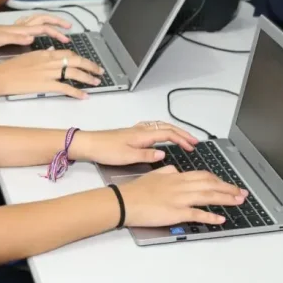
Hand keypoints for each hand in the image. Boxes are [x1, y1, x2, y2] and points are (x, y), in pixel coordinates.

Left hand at [0, 15, 71, 48]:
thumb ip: (16, 38)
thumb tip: (33, 38)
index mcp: (20, 29)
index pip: (43, 28)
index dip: (56, 31)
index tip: (67, 36)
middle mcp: (20, 26)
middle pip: (43, 20)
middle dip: (56, 22)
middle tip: (68, 28)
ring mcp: (15, 27)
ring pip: (36, 21)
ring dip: (48, 22)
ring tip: (57, 27)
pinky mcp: (11, 30)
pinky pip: (29, 25)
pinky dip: (37, 25)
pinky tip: (36, 30)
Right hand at [0, 49, 104, 99]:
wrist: (0, 76)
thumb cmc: (10, 68)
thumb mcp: (28, 56)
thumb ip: (42, 55)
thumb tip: (51, 53)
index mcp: (45, 53)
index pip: (68, 53)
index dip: (80, 58)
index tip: (86, 62)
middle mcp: (50, 61)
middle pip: (76, 60)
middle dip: (90, 65)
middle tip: (99, 70)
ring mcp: (49, 72)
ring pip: (74, 72)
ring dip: (88, 77)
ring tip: (96, 82)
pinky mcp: (46, 85)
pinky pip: (66, 88)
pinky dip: (77, 92)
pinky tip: (84, 96)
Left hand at [73, 121, 198, 165]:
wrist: (89, 144)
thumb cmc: (105, 150)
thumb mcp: (127, 156)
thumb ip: (146, 155)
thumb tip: (163, 154)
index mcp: (142, 135)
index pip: (167, 134)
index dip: (182, 139)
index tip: (192, 146)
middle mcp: (140, 130)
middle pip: (166, 127)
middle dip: (181, 133)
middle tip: (193, 141)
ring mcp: (135, 130)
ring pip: (159, 126)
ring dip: (172, 131)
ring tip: (182, 138)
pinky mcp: (130, 133)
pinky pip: (152, 128)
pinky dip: (162, 130)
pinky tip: (160, 136)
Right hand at [119, 165, 247, 226]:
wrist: (124, 201)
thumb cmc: (136, 190)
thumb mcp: (153, 175)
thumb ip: (166, 172)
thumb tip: (175, 170)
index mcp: (175, 176)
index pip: (203, 175)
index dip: (218, 179)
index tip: (227, 183)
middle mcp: (181, 186)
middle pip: (210, 184)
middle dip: (228, 188)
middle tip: (242, 192)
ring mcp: (179, 199)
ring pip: (208, 196)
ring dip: (226, 199)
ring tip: (238, 201)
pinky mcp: (176, 212)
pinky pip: (197, 214)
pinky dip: (211, 217)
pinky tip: (221, 219)